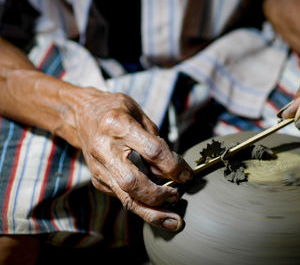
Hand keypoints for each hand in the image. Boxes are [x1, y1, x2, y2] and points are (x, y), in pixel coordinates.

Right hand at [73, 89, 192, 230]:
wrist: (81, 115)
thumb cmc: (115, 111)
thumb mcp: (139, 113)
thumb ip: (155, 139)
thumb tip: (173, 169)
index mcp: (118, 126)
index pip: (153, 152)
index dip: (174, 166)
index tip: (187, 175)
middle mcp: (105, 150)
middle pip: (134, 183)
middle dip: (160, 195)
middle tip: (178, 196)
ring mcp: (100, 168)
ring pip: (126, 199)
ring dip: (152, 213)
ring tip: (173, 221)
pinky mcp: (99, 180)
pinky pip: (123, 198)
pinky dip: (143, 205)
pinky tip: (158, 209)